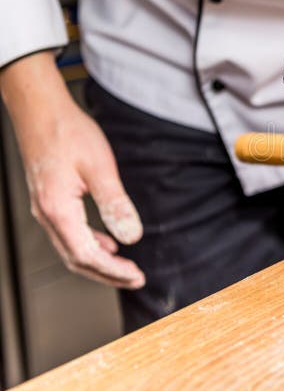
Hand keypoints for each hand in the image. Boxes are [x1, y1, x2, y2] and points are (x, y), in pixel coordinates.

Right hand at [0, 53, 144, 288]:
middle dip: (107, 274)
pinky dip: (89, 244)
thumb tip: (132, 235)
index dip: (112, 271)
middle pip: (76, 259)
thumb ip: (115, 204)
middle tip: (135, 279)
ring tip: (125, 267)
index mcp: (58, 209)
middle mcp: (47, 214)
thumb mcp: (100, 167)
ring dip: (99, 262)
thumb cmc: (67, 132)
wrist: (41, 111)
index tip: (135, 276)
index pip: (86, 255)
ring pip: (71, 249)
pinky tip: (107, 243)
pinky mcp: (49, 201)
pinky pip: (68, 234)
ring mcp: (45, 209)